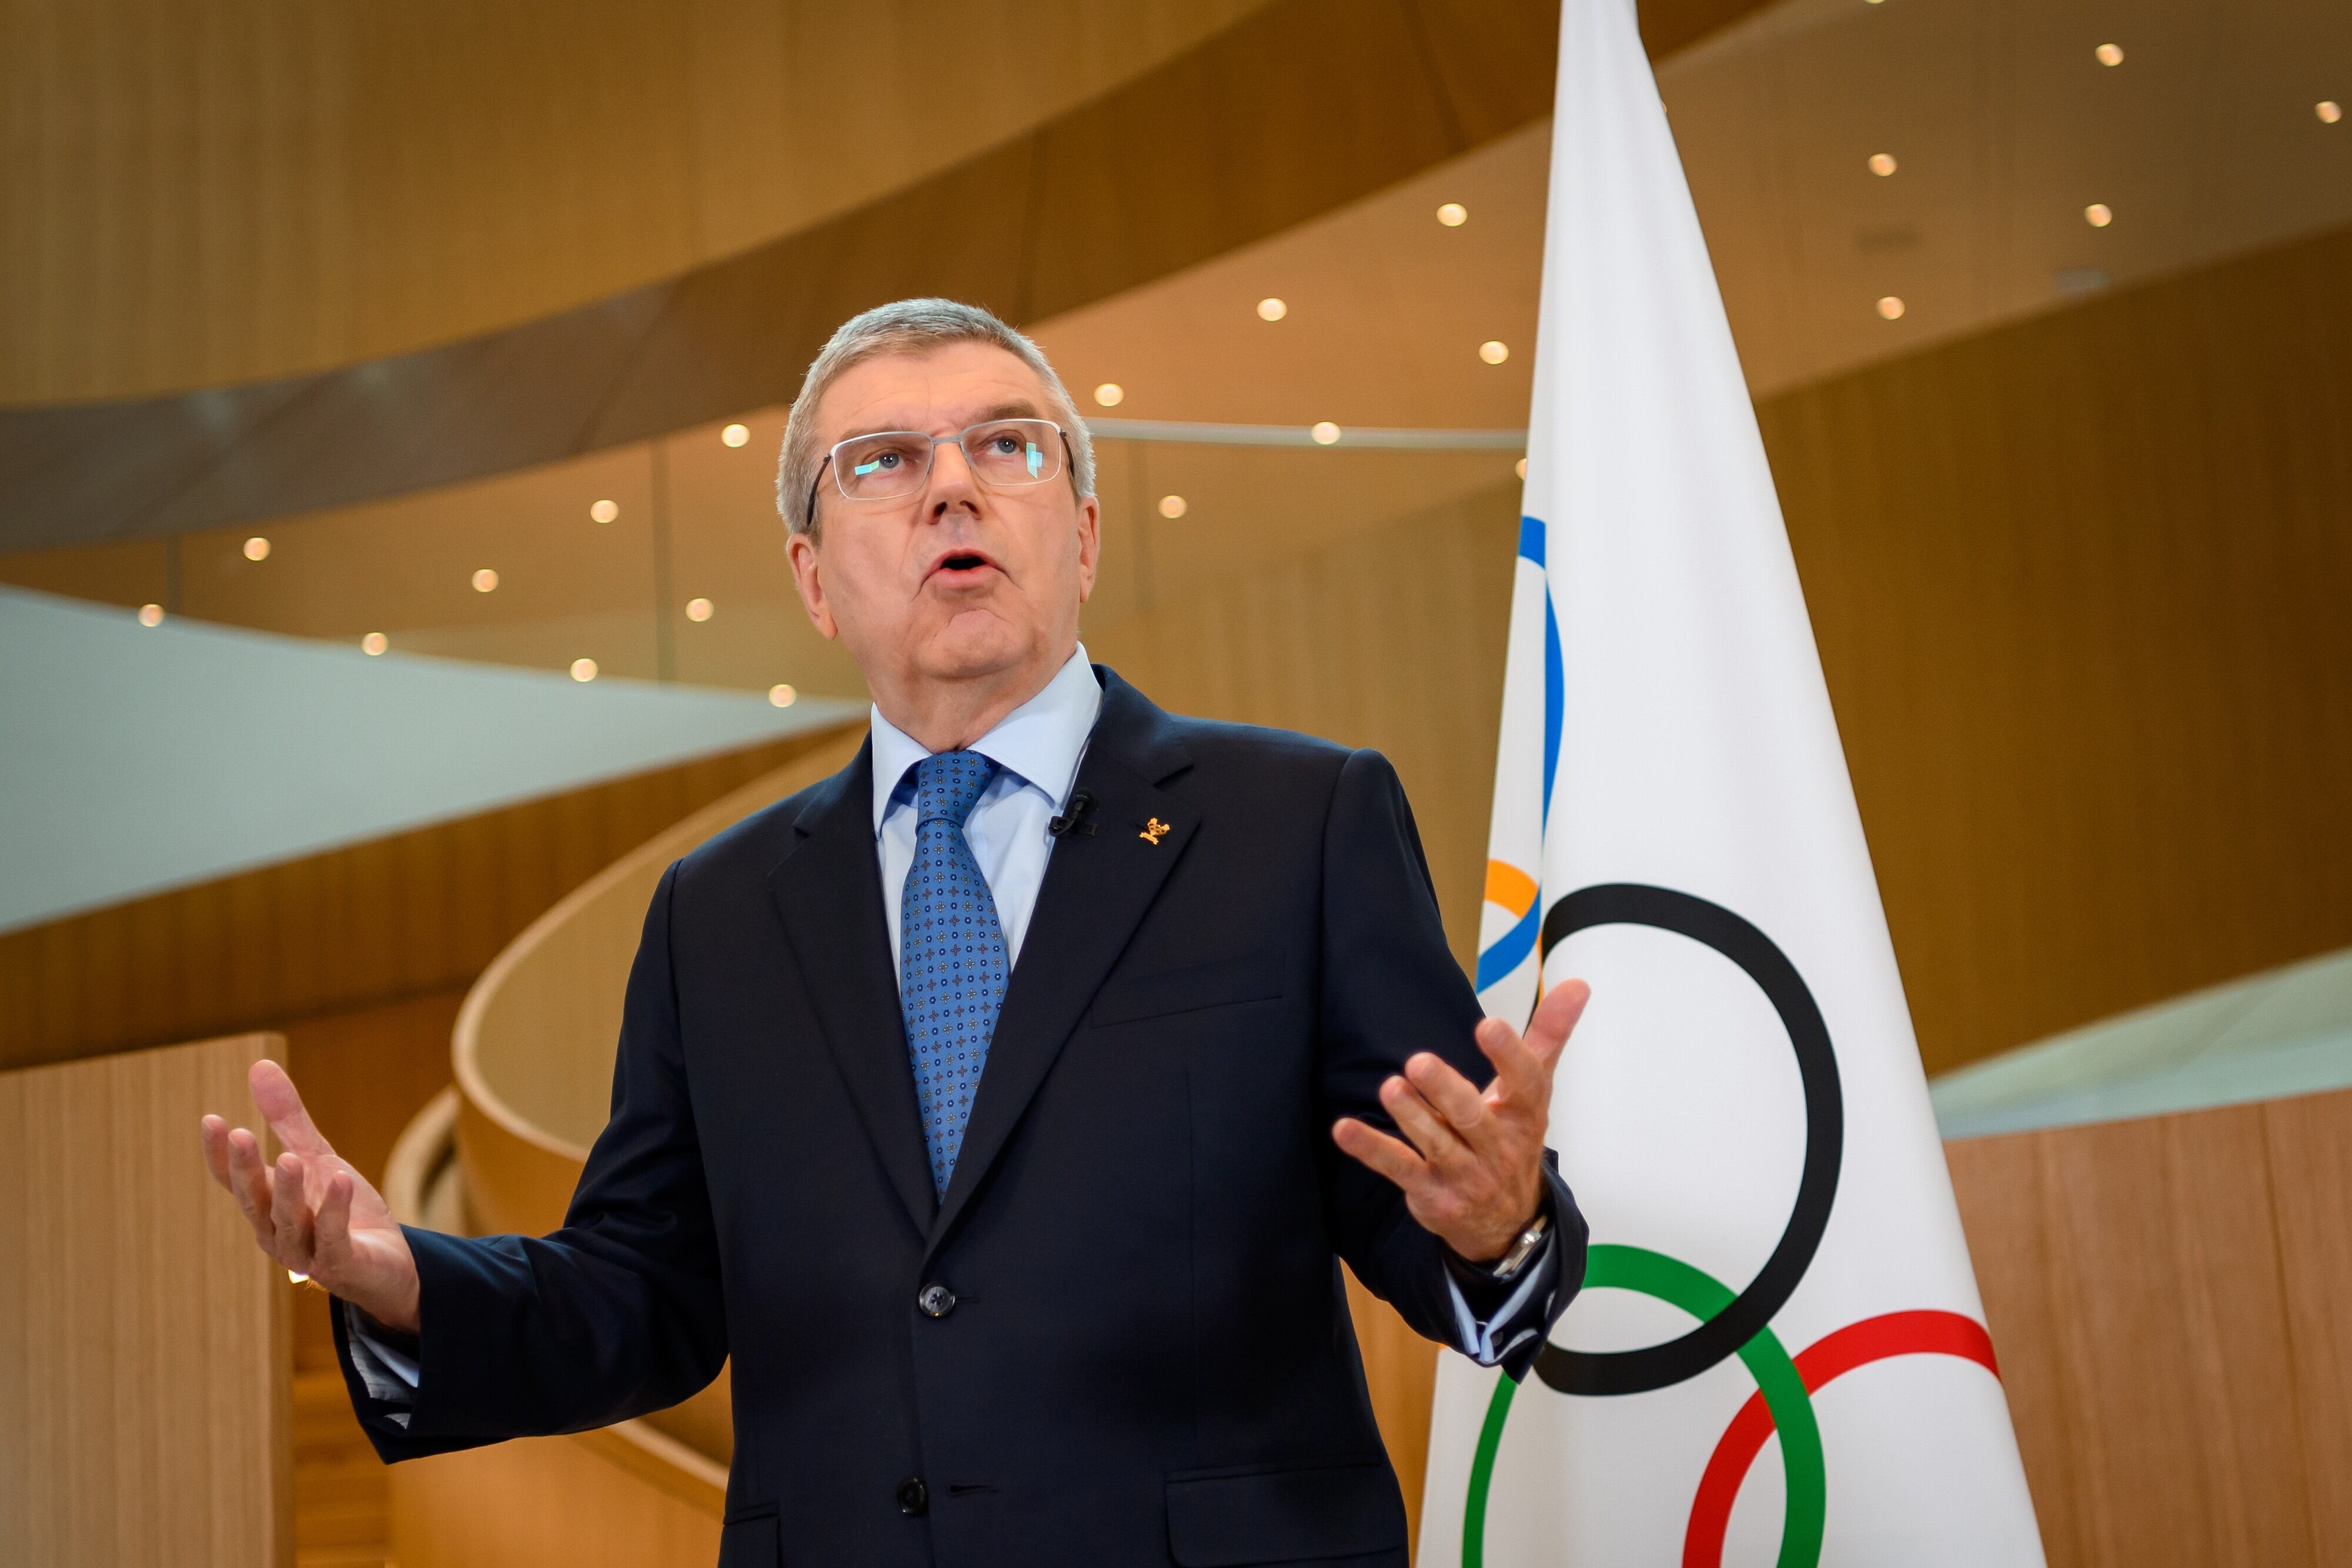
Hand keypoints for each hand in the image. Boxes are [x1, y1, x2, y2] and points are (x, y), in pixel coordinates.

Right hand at [199, 1059, 421, 1334]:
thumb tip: (259, 1065)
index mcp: (266, 1206)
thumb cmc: (342, 1209)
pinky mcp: (339, 1264)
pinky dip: (334, 1211)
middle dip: (247, 1170)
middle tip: (241, 1135)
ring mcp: (305, 1252)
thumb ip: (288, 1119)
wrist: (386, 1262)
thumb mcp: (317, 1156)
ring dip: (289, 1192)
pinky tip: (341, 1180)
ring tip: (292, 1158)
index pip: (234, 1180)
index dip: (220, 1154)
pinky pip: (332, 1237)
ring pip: (289, 1222)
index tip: (211, 1119)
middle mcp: (276, 1231)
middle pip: (255, 1200)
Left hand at [1332, 979, 1589, 1262]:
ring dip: (1411, 1116)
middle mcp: (1497, 1146)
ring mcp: (1464, 1173)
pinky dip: (1371, 1149)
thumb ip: (1549, 1035)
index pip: (1525, 1083)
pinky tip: (1345, 1129)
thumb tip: (1578, 985)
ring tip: (1390, 1087)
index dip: (1508, 1055)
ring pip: (1436, 1143)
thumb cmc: (1513, 1138)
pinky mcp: (1431, 1193)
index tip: (1488, 1025)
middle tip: (1418, 1061)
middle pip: (1472, 1117)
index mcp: (1525, 1114)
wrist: (1506, 1222)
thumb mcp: (1534, 1090)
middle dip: (1445, 1090)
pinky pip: (1398, 1168)